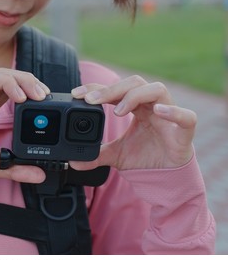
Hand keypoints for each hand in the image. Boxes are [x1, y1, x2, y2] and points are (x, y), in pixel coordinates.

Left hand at [69, 75, 196, 170]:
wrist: (167, 175)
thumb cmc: (145, 156)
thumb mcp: (115, 155)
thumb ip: (95, 155)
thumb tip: (74, 162)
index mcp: (135, 106)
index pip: (116, 89)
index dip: (97, 88)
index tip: (77, 94)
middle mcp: (152, 105)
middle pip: (134, 83)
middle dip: (111, 89)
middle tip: (91, 100)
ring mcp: (169, 115)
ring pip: (156, 90)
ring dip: (135, 96)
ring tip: (118, 111)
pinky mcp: (184, 131)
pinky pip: (186, 116)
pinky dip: (173, 111)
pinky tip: (159, 111)